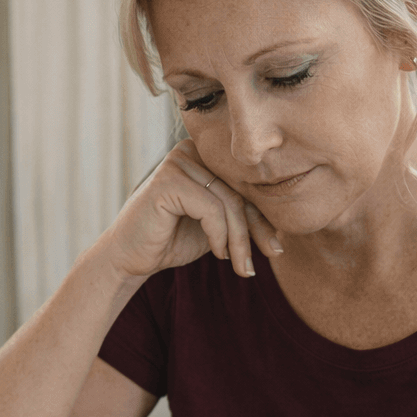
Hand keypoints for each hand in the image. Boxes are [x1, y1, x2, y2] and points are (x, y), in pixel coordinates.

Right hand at [103, 138, 282, 280]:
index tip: (276, 248)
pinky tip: (217, 253)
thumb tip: (285, 220)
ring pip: (229, 202)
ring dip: (239, 240)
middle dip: (255, 230)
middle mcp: (192, 150)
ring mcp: (178, 162)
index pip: (244, 185)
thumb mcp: (215, 226)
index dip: (263, 218)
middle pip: (240, 191)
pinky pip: (211, 209)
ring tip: (241, 266)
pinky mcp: (169, 180)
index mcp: (204, 155)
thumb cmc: (171, 240)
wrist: (131, 258)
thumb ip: (240, 214)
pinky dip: (219, 235)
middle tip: (266, 259)